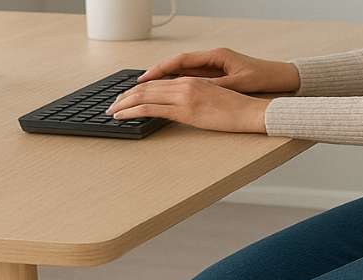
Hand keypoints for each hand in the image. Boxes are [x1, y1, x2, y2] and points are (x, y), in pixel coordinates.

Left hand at [106, 77, 269, 133]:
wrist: (250, 112)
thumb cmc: (236, 110)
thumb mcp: (211, 100)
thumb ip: (193, 99)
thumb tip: (178, 108)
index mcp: (190, 81)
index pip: (156, 84)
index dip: (137, 90)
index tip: (125, 98)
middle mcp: (184, 85)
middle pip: (146, 88)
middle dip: (125, 97)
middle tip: (112, 105)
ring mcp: (183, 96)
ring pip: (144, 96)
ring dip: (123, 104)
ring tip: (112, 111)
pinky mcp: (184, 110)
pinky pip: (151, 108)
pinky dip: (132, 111)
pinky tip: (122, 116)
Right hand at [136, 47, 300, 93]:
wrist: (278, 76)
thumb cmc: (261, 77)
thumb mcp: (236, 84)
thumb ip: (214, 86)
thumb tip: (191, 90)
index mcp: (215, 56)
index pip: (180, 61)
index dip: (160, 70)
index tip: (144, 79)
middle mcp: (211, 59)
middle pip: (176, 65)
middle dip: (156, 76)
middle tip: (136, 87)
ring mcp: (213, 66)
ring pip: (182, 72)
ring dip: (164, 81)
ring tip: (145, 91)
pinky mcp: (216, 74)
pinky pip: (191, 78)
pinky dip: (177, 85)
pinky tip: (166, 95)